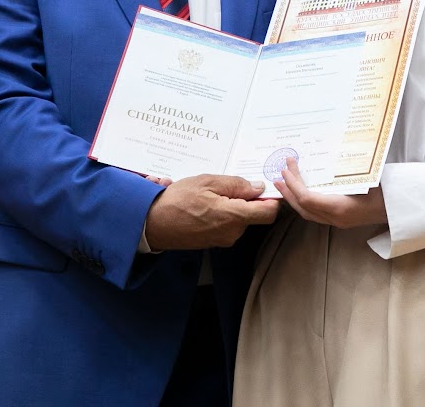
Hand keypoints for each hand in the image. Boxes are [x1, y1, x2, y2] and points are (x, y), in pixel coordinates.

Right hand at [143, 174, 277, 250]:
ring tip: (212, 193)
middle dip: (247, 199)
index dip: (272, 199)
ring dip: (233, 205)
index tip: (266, 186)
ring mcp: (223, 239)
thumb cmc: (177, 200)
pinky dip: (223, 214)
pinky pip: (228, 226)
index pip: (269, 213)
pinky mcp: (214, 242)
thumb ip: (236, 185)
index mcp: (233, 216)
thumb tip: (258, 187)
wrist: (152, 224)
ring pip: (240, 219)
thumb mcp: (207, 182)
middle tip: (228, 184)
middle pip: (254, 214)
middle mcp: (232, 232)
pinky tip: (206, 204)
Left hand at [274, 157, 386, 228]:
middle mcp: (337, 218)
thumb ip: (344, 169)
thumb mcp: (365, 176)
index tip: (287, 169)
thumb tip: (326, 153)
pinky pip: (316, 213)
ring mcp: (339, 222)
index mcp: (340, 208)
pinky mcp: (341, 220)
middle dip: (288, 192)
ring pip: (308, 213)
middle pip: (304, 208)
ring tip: (284, 184)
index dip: (294, 184)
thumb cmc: (385, 190)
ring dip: (294, 198)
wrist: (400, 208)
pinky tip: (303, 192)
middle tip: (278, 176)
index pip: (308, 198)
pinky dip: (305, 202)